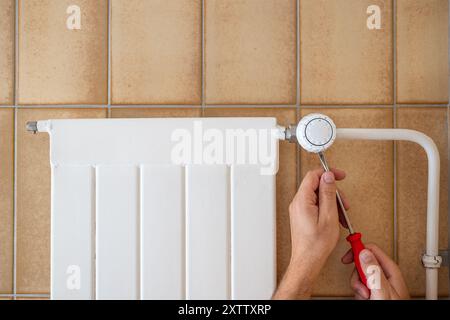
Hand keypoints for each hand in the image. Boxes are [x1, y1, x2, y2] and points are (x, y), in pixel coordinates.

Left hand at [273, 168, 347, 298]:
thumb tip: (328, 176)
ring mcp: (299, 209)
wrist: (308, 261)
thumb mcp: (328, 216)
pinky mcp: (302, 216)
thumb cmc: (316, 244)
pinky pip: (316, 206)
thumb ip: (328, 194)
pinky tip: (335, 220)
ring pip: (318, 196)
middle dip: (334, 193)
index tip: (340, 175)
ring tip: (341, 216)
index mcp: (302, 200)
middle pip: (317, 186)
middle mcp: (298, 203)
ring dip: (333, 203)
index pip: (313, 175)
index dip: (328, 173)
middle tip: (344, 204)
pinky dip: (328, 210)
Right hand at [341, 244, 409, 299]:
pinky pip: (360, 286)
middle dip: (357, 275)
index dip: (357, 251)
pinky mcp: (373, 290)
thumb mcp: (381, 290)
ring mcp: (379, 283)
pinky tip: (365, 299)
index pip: (371, 250)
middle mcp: (385, 274)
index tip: (347, 258)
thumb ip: (373, 270)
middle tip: (360, 286)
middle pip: (362, 263)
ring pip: (359, 275)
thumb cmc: (392, 308)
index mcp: (390, 270)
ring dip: (358, 287)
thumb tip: (364, 252)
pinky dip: (359, 293)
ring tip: (365, 296)